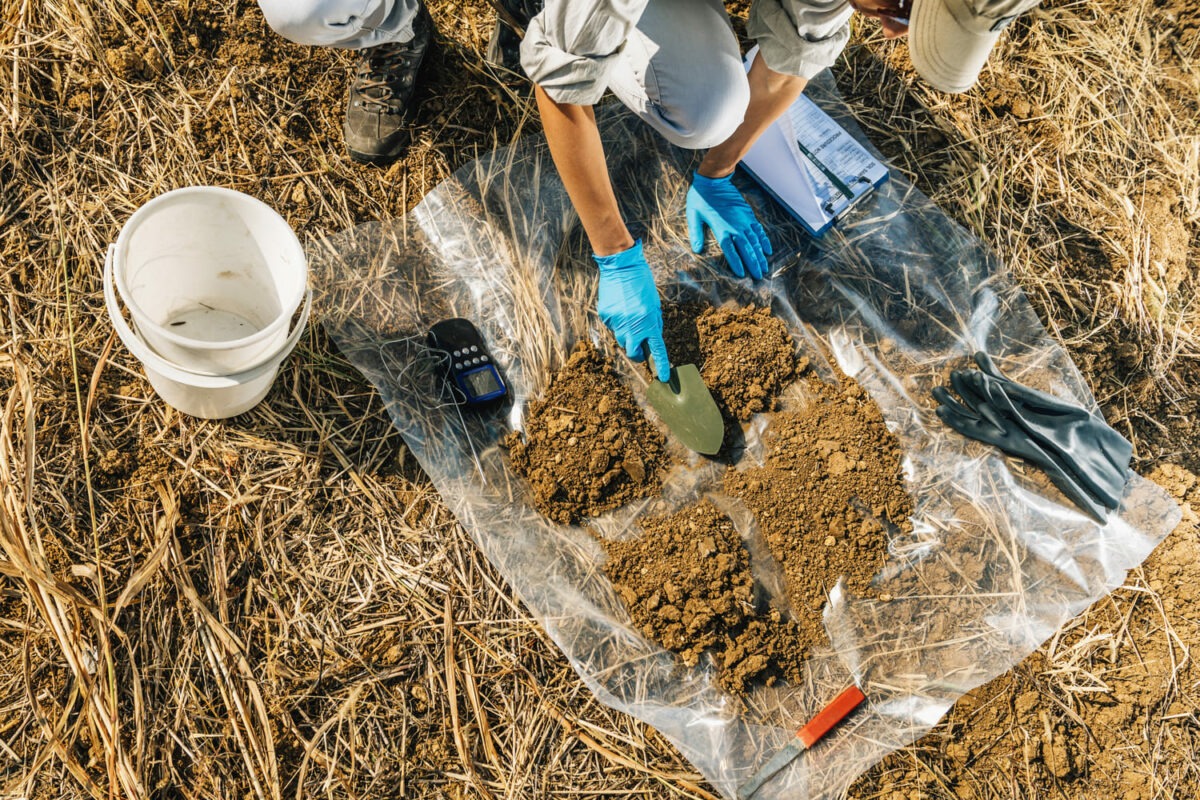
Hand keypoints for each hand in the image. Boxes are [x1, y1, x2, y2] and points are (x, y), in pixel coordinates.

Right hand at [593, 240, 670, 382]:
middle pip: (634, 353)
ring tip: (629, 317)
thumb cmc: (641, 283)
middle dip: (638, 354)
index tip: (663, 377)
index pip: (657, 350)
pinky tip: (619, 308)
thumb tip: (651, 339)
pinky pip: (612, 327)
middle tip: (640, 348)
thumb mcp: (654, 304)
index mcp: (648, 322)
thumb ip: (653, 323)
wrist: (620, 267)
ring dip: (627, 335)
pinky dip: (617, 322)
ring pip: (622, 340)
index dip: (661, 365)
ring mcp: (617, 322)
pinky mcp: (606, 317)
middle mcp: (632, 326)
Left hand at [686, 171, 772, 278]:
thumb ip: (696, 233)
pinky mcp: (748, 215)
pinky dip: (764, 240)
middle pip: (746, 249)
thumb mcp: (693, 215)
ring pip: (755, 241)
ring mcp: (744, 221)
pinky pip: (758, 229)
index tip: (742, 274)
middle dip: (753, 264)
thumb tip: (697, 250)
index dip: (737, 262)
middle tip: (758, 277)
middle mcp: (735, 227)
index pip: (731, 250)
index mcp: (721, 229)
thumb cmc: (700, 198)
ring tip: (765, 268)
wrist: (714, 180)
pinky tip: (767, 250)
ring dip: (760, 255)